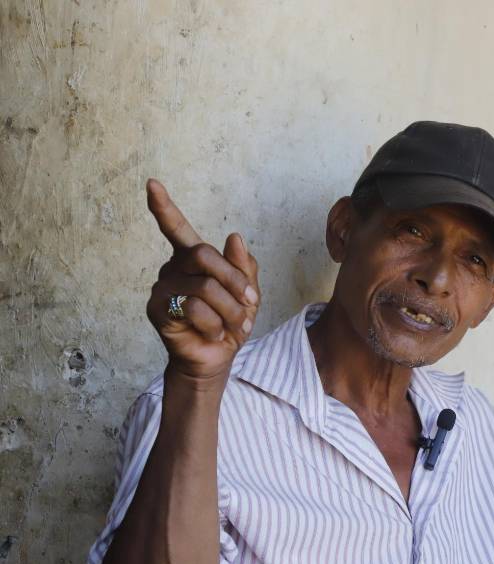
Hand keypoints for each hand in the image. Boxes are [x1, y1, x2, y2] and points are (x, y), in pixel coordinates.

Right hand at [144, 179, 260, 385]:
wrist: (217, 358)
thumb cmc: (230, 323)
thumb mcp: (248, 294)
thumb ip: (244, 268)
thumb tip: (234, 237)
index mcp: (193, 259)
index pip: (177, 228)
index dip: (164, 207)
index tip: (151, 183)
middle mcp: (174, 268)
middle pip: (205, 255)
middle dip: (235, 282)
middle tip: (250, 304)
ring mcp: (162, 287)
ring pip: (205, 287)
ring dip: (231, 310)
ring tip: (234, 326)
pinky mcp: (158, 310)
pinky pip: (195, 309)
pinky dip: (215, 324)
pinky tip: (213, 334)